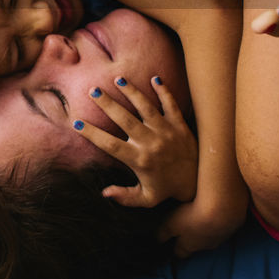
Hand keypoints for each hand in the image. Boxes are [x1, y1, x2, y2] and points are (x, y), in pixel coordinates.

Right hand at [74, 76, 197, 207]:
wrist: (202, 185)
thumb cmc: (168, 190)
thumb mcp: (146, 199)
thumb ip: (125, 196)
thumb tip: (104, 193)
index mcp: (140, 160)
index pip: (110, 145)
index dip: (92, 134)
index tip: (76, 123)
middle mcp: (152, 143)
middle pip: (125, 120)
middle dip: (108, 104)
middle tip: (93, 91)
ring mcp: (167, 132)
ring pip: (147, 108)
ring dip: (132, 92)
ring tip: (119, 79)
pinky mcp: (181, 126)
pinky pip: (172, 105)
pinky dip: (164, 91)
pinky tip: (155, 78)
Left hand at [157, 193, 247, 258]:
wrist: (222, 209)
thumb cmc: (191, 217)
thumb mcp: (170, 224)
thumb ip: (161, 234)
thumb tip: (155, 241)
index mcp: (189, 246)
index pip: (180, 254)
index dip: (173, 251)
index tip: (169, 249)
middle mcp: (205, 245)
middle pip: (195, 247)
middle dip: (189, 242)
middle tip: (185, 234)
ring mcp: (220, 237)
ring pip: (209, 238)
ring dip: (204, 231)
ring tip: (199, 221)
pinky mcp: (231, 227)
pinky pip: (222, 227)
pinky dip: (217, 222)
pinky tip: (214, 213)